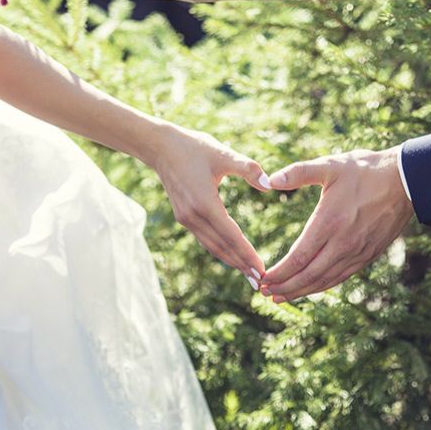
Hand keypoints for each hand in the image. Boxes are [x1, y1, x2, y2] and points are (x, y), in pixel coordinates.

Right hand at [150, 124, 270, 288]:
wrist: (161, 147)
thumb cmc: (195, 147)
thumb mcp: (224, 153)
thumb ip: (248, 168)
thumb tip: (270, 185)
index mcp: (205, 203)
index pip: (231, 235)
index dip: (247, 254)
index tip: (262, 269)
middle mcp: (194, 216)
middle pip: (222, 247)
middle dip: (241, 265)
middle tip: (261, 282)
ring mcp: (186, 218)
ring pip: (212, 246)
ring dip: (231, 261)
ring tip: (249, 274)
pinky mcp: (184, 217)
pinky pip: (206, 239)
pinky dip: (220, 250)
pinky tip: (232, 257)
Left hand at [260, 146, 413, 301]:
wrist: (406, 181)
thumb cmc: (366, 170)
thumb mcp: (330, 165)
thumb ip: (298, 172)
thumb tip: (269, 180)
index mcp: (330, 222)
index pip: (298, 257)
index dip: (279, 272)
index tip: (263, 278)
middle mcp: (343, 243)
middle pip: (309, 275)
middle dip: (285, 287)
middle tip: (265, 293)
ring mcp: (358, 252)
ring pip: (325, 281)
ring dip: (301, 291)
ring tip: (282, 296)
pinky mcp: (369, 255)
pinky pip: (341, 277)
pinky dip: (322, 286)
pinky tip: (311, 287)